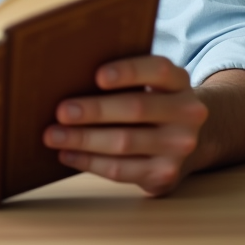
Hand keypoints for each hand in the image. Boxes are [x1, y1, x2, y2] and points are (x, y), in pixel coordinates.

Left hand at [42, 55, 207, 196]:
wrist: (192, 140)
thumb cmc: (154, 103)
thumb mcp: (153, 84)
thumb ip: (126, 78)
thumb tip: (69, 76)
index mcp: (179, 82)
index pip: (157, 70)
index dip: (128, 71)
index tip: (97, 76)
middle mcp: (187, 113)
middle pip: (136, 108)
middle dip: (94, 110)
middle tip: (61, 111)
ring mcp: (179, 147)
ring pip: (125, 142)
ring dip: (83, 139)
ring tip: (52, 136)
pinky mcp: (165, 174)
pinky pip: (121, 170)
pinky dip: (89, 162)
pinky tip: (67, 154)